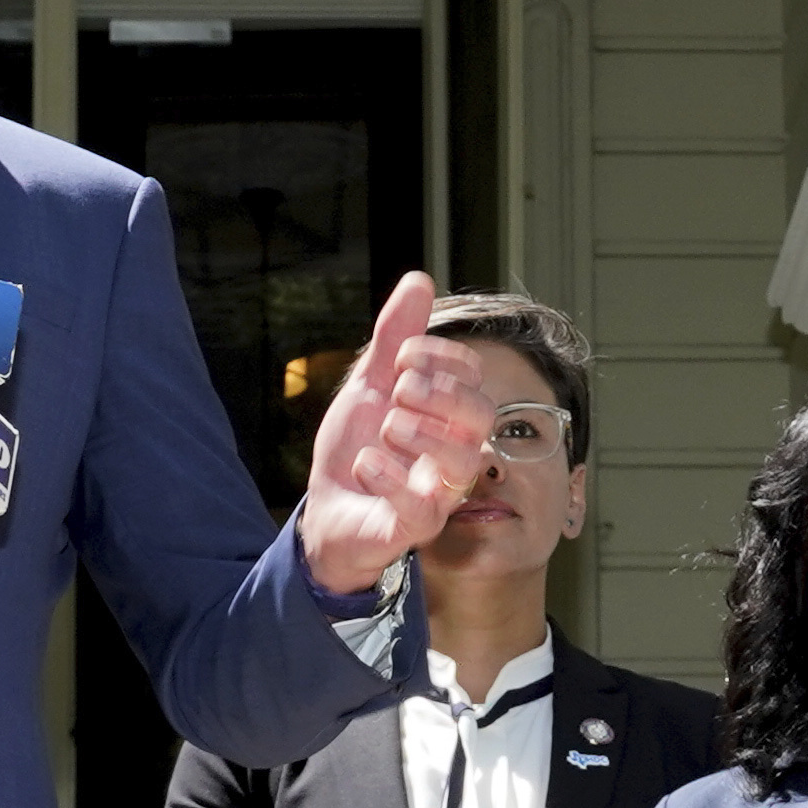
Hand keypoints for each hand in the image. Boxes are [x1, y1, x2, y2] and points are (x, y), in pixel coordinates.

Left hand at [286, 272, 500, 597]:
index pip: (472, 377)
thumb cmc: (356, 449)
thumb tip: (419, 279)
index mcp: (447, 415)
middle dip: (441, 392)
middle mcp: (452, 453)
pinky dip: (391, 478)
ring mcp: (437, 493)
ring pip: (463, 463)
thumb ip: (393, 337)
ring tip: (386, 426)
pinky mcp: (411, 528)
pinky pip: (421, 509)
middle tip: (398, 389)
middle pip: (481, 416)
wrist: (326, 510)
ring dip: (423, 433)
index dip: (441, 356)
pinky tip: (366, 462)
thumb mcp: (369, 385)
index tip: (399, 357)